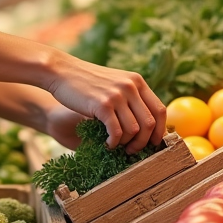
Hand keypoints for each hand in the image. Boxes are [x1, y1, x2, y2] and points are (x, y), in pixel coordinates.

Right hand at [45, 52, 166, 153]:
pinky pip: (116, 132)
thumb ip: (131, 96)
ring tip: (117, 146)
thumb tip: (147, 124)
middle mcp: (131, 87)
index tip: (153, 143)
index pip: (160, 110)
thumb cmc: (87, 81)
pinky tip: (106, 144)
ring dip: (127, 144)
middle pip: (150, 123)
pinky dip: (113, 143)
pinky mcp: (102, 105)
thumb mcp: (115, 82)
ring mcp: (117, 95)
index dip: (159, 131)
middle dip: (143, 142)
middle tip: (133, 150)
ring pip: (134, 130)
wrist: (62, 71)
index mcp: (137, 81)